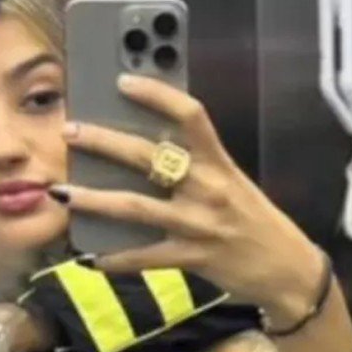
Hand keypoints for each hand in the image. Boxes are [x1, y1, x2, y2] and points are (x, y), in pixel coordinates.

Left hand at [53, 74, 325, 326]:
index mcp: (219, 162)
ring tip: (61, 192)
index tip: (123, 81)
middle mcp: (209, 188)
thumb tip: (144, 142)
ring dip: (93, 200)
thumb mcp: (231, 181)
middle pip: (148, 157)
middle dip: (104, 143)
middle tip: (69, 132)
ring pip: (135, 207)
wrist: (289, 271)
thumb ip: (194, 162)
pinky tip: (88, 256)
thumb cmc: (253, 219)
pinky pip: (144, 256)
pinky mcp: (193, 257)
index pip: (190, 116)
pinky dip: (114, 257)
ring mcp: (199, 224)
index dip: (157, 94)